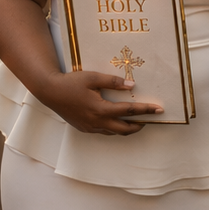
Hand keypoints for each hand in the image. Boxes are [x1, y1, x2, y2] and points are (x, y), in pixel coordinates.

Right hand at [35, 69, 163, 135]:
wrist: (50, 92)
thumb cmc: (71, 82)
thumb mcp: (92, 77)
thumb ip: (113, 82)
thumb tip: (131, 86)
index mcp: (100, 109)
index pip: (129, 111)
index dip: (146, 110)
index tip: (159, 109)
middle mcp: (97, 122)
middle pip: (125, 129)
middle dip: (139, 125)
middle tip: (150, 118)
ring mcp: (90, 127)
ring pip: (114, 132)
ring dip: (127, 127)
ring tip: (136, 120)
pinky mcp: (84, 128)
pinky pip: (104, 131)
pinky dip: (114, 127)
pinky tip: (116, 119)